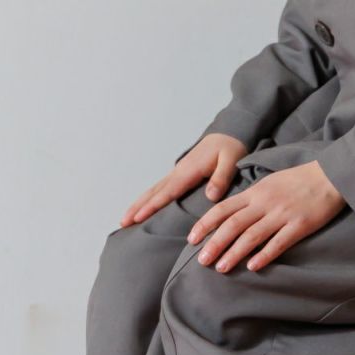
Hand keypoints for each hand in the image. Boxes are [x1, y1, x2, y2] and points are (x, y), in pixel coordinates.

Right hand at [121, 133, 248, 226]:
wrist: (229, 132)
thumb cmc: (231, 147)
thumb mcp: (231, 160)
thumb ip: (221, 178)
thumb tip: (210, 196)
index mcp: (189, 171)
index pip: (167, 192)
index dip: (152, 206)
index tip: (138, 218)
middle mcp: (179, 172)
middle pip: (154, 192)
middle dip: (138, 207)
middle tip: (123, 222)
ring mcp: (178, 172)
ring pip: (155, 190)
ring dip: (140, 203)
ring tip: (127, 218)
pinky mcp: (181, 173)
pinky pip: (161, 188)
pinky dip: (150, 197)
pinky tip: (145, 206)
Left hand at [186, 160, 345, 272]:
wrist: (330, 175)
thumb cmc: (298, 180)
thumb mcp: (269, 182)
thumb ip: (251, 198)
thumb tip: (231, 214)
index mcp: (255, 192)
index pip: (223, 208)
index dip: (205, 224)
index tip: (192, 239)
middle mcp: (265, 203)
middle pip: (233, 225)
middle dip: (214, 244)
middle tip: (201, 261)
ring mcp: (282, 214)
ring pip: (252, 236)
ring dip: (234, 253)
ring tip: (221, 268)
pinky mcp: (300, 225)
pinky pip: (279, 242)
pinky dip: (264, 255)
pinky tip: (252, 267)